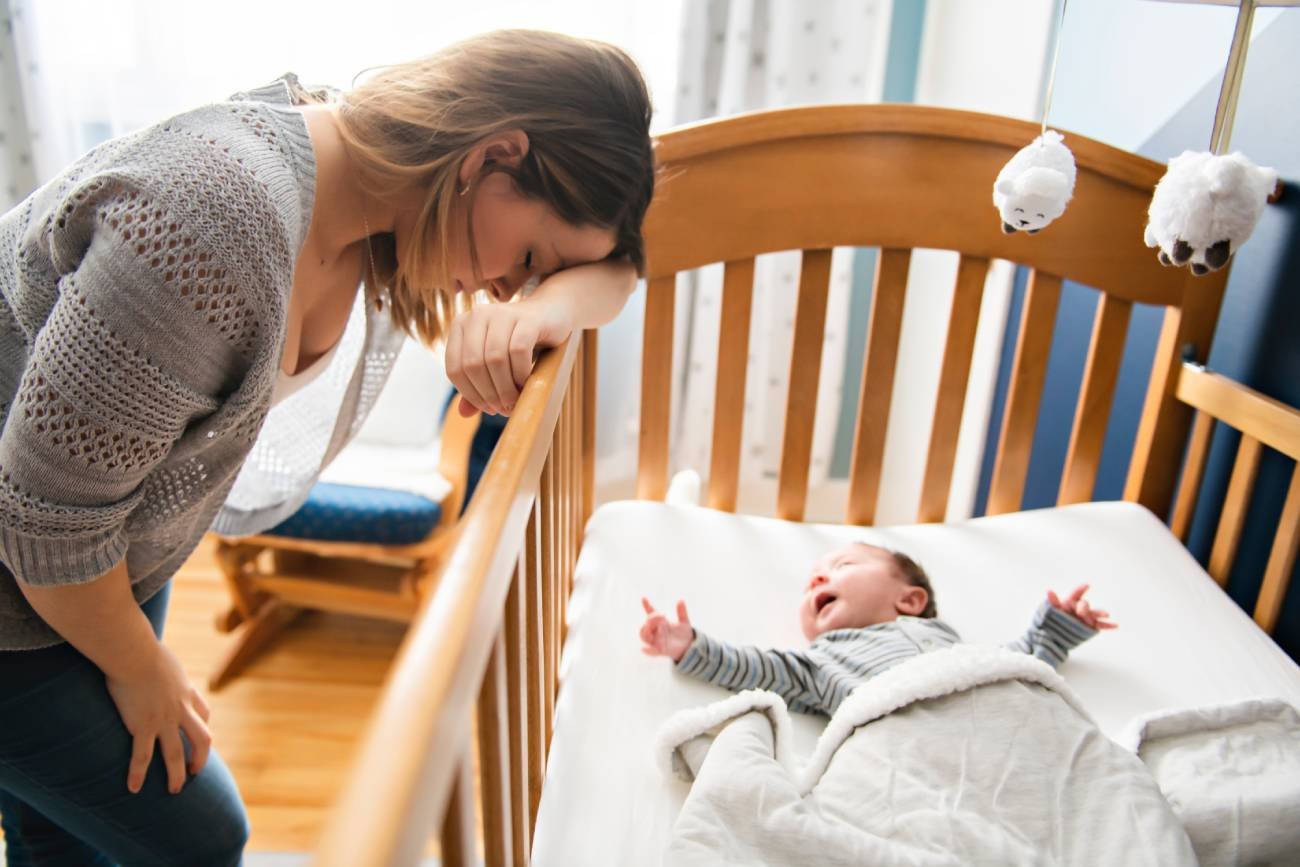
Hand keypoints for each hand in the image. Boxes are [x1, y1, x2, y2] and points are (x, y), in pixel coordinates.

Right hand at [105, 642, 211, 793]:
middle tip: (194, 772)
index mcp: (186, 691)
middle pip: (201, 738)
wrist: (134, 652)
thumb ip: (162, 666)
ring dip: (176, 774)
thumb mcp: (163, 658)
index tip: (198, 736)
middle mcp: (181, 708)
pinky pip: (142, 756)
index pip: (204, 713)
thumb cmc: (142, 648)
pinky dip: (138, 774)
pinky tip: (133, 788)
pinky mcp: (143, 725)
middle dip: (200, 757)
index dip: (203, 726)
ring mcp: (164, 719)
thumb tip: (151, 659)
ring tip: (174, 790)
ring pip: (176, 753)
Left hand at [444, 294, 575, 417]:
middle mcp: (477, 315)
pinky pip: (518, 350)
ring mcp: (502, 313)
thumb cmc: (518, 343)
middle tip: (503, 408)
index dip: (469, 394)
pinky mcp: (527, 318)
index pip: (454, 368)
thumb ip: (477, 385)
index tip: (487, 408)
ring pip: (495, 359)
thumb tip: (463, 413)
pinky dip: (521, 373)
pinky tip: (526, 383)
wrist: (551, 314)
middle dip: (489, 393)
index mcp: (461, 325)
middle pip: (473, 365)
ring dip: (505, 387)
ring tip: (514, 401)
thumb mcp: (495, 363)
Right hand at [640, 597, 694, 661]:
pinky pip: (652, 651)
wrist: (689, 646)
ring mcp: (657, 640)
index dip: (647, 606)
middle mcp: (656, 631)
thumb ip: (682, 612)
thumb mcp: (684, 622)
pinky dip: (648, 651)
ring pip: (645, 637)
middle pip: (645, 626)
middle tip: (661, 616)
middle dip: (650, 620)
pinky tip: (644, 649)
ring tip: (656, 626)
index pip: (651, 613)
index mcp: (660, 623)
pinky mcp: (661, 650)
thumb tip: (681, 600)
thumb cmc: (684, 633)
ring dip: (648, 631)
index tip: (644, 598)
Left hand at [1048, 584, 1116, 629]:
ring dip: (1100, 613)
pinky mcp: (1091, 626)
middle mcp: (1081, 608)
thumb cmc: (1054, 617)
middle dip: (1084, 608)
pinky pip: (1101, 625)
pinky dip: (1109, 625)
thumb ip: (1052, 601)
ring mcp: (1087, 617)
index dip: (1081, 589)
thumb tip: (1049, 590)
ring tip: (1107, 614)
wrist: (1056, 632)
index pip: (1076, 594)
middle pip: (1085, 605)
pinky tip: (1116, 625)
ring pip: (1094, 613)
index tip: (1087, 585)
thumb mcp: (1051, 610)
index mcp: (1071, 601)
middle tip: (1080, 612)